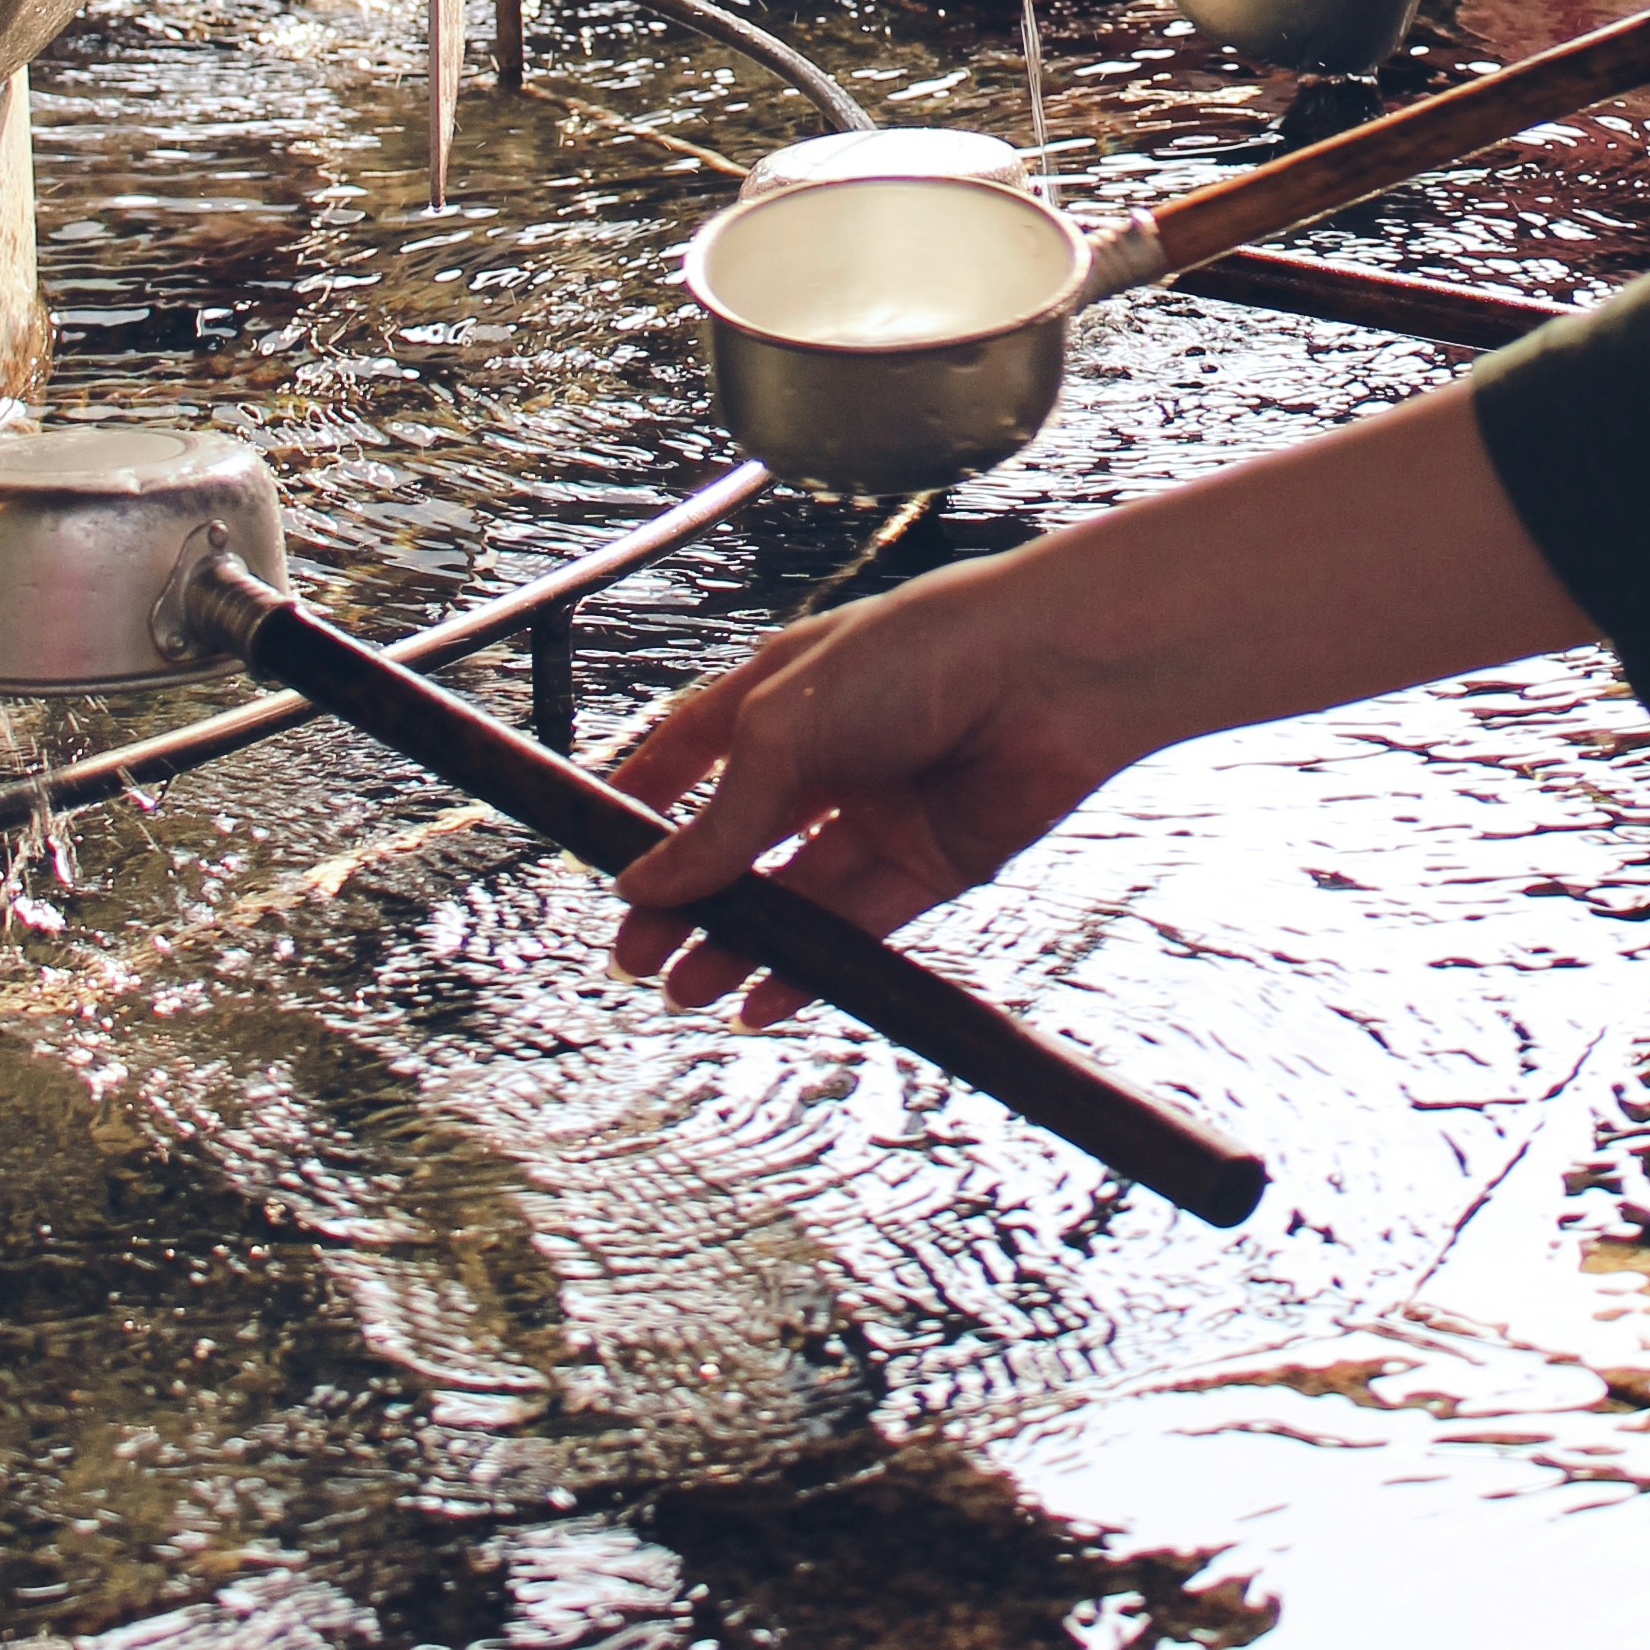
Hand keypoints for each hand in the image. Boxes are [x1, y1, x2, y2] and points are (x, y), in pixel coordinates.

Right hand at [607, 386, 1594, 1016]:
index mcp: (779, 692)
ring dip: (736, 943)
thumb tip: (649, 886)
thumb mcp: (790, 725)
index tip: (594, 859)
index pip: (686, 753)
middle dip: (680, 899)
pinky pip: (855, 927)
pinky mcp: (928, 863)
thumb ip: (721, 816)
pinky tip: (761, 997)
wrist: (1055, 671)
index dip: (639, 806)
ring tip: (685, 990)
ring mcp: (875, 809)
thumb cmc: (926, 652)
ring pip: (788, 895)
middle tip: (634, 957)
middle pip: (733, 840)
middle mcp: (824, 752)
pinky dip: (809, 967)